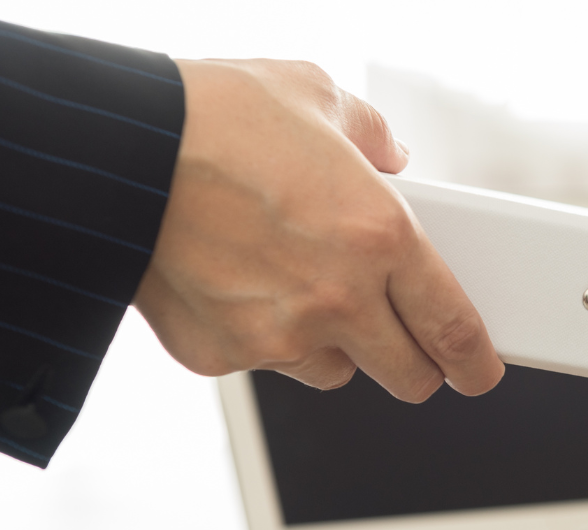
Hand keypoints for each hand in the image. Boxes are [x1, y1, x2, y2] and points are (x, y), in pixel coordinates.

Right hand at [134, 59, 503, 400]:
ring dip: (335, 346)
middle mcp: (337, 298)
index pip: (453, 327)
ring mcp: (277, 335)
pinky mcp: (220, 355)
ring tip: (302, 286)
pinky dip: (263, 336)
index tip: (479, 371)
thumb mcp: (314, 95)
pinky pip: (265, 363)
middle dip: (415, 364)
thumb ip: (371, 135)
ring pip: (335, 373)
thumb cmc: (209, 119)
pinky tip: (240, 283)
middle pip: (408, 377)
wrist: (108, 151)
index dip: (475, 361)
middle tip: (404, 338)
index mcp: (380, 237)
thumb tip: (391, 158)